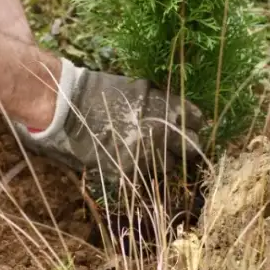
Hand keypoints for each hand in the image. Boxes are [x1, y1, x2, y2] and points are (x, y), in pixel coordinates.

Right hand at [20, 67, 205, 185]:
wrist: (72, 106)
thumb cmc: (105, 92)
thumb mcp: (142, 90)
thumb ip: (164, 104)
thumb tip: (182, 118)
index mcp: (169, 108)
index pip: (197, 121)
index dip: (193, 125)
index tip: (188, 128)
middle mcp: (165, 132)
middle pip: (193, 148)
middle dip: (188, 148)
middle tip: (178, 149)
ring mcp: (148, 154)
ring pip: (169, 167)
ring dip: (162, 162)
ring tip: (145, 153)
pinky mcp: (130, 172)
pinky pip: (145, 178)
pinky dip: (140, 173)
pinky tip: (129, 161)